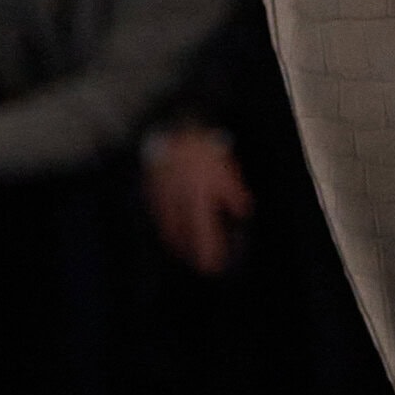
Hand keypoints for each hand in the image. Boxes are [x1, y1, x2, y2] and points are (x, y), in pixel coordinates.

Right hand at [144, 126, 253, 272]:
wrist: (177, 126)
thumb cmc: (205, 150)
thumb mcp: (226, 171)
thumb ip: (235, 194)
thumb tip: (244, 212)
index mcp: (198, 200)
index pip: (203, 235)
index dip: (209, 253)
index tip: (214, 267)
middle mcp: (177, 204)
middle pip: (182, 238)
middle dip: (190, 254)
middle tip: (199, 265)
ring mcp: (161, 199)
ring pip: (167, 230)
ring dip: (177, 244)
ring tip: (185, 252)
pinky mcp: (151, 191)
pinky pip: (158, 216)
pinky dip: (165, 228)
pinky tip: (171, 230)